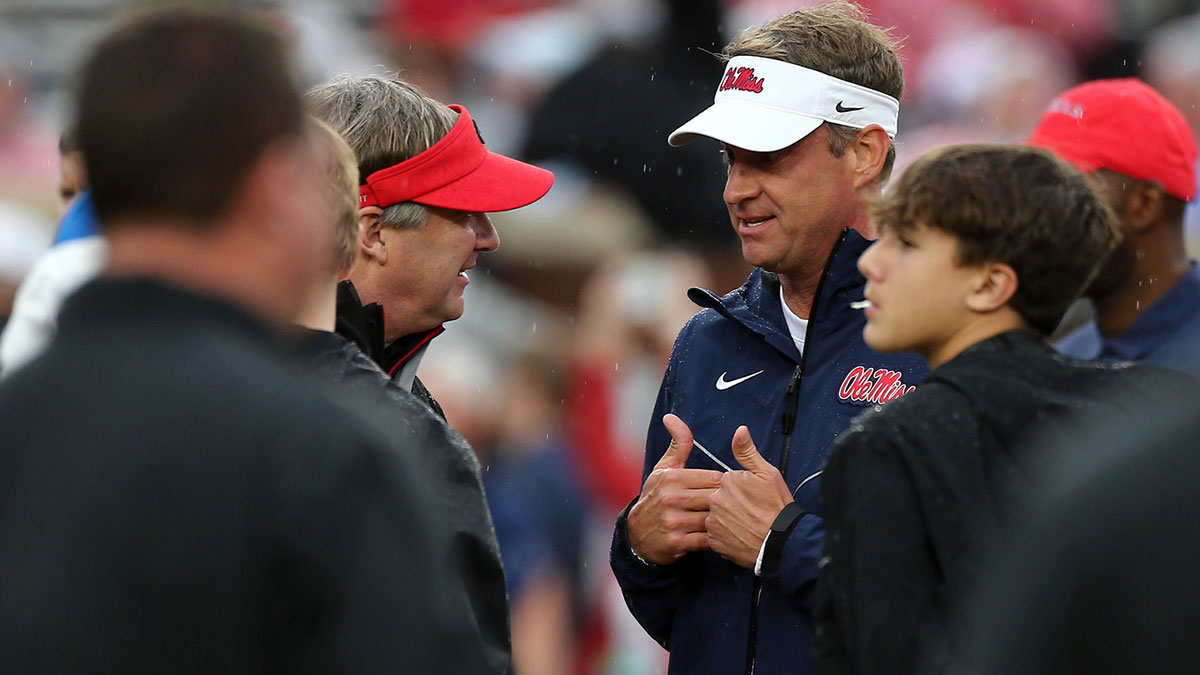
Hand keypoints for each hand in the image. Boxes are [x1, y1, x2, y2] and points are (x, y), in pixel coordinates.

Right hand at [627, 414, 723, 564]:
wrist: (637, 535)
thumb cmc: (655, 497)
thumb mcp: (663, 469)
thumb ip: (677, 444)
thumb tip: (671, 417)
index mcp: (672, 478)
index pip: (714, 478)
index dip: (725, 485)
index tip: (729, 490)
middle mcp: (671, 498)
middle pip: (716, 498)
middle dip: (727, 503)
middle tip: (737, 507)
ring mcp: (674, 522)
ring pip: (713, 519)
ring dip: (725, 521)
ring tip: (733, 521)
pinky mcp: (678, 543)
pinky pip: (708, 540)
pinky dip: (718, 538)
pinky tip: (722, 535)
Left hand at [706, 426, 792, 569]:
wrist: (782, 542)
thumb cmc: (777, 509)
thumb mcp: (767, 474)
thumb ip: (748, 452)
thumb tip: (740, 431)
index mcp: (726, 481)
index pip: (726, 481)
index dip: (740, 489)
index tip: (751, 497)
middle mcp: (715, 500)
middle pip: (718, 498)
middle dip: (731, 503)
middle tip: (749, 511)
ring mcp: (713, 522)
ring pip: (715, 516)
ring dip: (726, 519)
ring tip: (745, 524)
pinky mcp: (714, 541)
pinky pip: (714, 535)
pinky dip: (724, 535)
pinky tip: (739, 534)